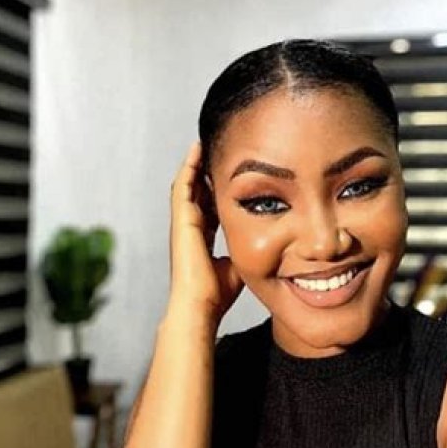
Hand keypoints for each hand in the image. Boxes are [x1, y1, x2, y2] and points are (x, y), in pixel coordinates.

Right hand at [168, 141, 243, 323]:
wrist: (200, 303)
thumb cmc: (216, 293)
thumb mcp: (237, 266)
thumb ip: (245, 252)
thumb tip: (265, 247)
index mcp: (203, 239)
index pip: (210, 207)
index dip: (218, 191)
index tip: (228, 177)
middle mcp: (191, 228)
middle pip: (198, 192)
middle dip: (207, 173)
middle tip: (218, 152)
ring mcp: (183, 222)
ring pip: (188, 185)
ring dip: (196, 164)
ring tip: (205, 143)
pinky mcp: (180, 219)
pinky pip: (182, 185)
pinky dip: (189, 166)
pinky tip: (197, 149)